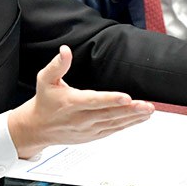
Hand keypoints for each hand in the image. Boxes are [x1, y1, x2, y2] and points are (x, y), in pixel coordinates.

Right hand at [7, 45, 153, 158]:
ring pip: (114, 123)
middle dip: (130, 110)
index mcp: (71, 103)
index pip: (93, 101)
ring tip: (148, 111)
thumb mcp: (45, 79)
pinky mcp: (93, 135)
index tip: (125, 97)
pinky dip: (127, 125)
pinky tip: (138, 119)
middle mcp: (81, 118)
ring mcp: (88, 129)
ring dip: (133, 118)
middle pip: (109, 114)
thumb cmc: (45, 101)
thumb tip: (65, 50)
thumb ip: (57, 65)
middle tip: (146, 105)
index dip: (110, 99)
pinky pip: (113, 130)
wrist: (38, 127)